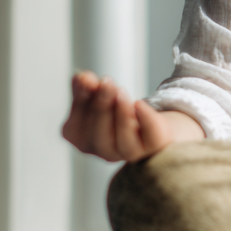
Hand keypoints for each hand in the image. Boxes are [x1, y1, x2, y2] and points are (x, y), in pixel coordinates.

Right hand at [62, 70, 203, 161]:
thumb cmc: (120, 110)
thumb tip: (81, 78)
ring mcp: (131, 153)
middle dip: (101, 107)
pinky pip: (151, 137)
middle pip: (99, 137)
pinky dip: (146, 119)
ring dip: (121, 114)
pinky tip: (139, 103)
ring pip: (124, 142)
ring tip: (120, 91)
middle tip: (106, 82)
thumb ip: (88, 89)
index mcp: (83, 141)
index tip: (86, 78)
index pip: (75, 129)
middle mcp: (105, 151)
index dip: (80, 103)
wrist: (153, 121)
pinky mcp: (155, 146)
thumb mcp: (101, 97)